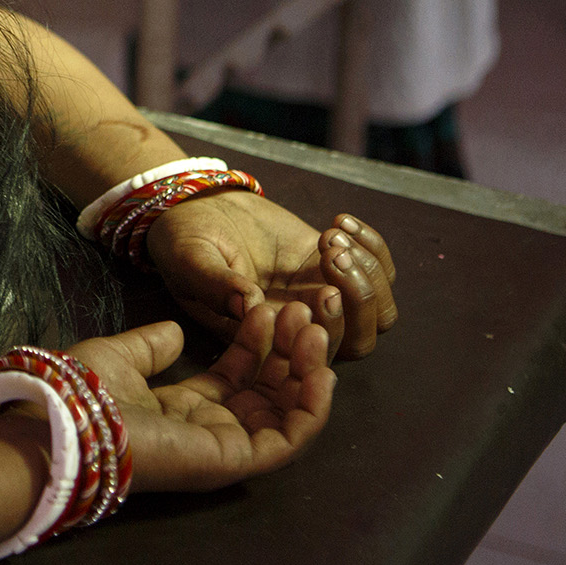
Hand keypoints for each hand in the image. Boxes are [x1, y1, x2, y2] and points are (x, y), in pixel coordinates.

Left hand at [67, 304, 333, 493]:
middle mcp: (210, 429)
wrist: (69, 422)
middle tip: (304, 312)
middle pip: (268, 391)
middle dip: (290, 351)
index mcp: (183, 407)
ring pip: (286, 413)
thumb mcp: (121, 356)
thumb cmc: (86, 392)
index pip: (237, 376)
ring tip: (315, 332)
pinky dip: (312, 409)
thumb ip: (152, 345)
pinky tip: (320, 372)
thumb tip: (176, 332)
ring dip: (307, 372)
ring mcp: (225, 447)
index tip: (269, 308)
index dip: (257, 343)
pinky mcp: (234, 461)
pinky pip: (289, 440)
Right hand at [146, 189, 399, 357]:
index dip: (330, 331)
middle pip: (359, 341)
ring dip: (369, 272)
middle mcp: (300, 328)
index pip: (314, 357)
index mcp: (265, 340)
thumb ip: (214, 284)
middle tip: (331, 254)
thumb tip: (248, 302)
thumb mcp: (188, 261)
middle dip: (358, 299)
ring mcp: (322, 296)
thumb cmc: (185, 240)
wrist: (197, 207)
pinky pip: (380, 271)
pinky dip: (372, 246)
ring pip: (378, 311)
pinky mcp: (334, 266)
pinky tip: (338, 221)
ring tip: (332, 236)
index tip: (321, 290)